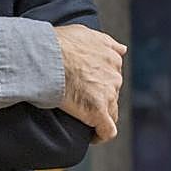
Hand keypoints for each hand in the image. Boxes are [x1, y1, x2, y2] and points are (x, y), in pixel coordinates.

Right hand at [53, 24, 125, 143]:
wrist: (48, 57)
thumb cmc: (59, 43)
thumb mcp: (87, 33)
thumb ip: (107, 43)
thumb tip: (123, 49)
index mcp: (112, 58)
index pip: (112, 76)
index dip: (101, 83)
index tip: (88, 87)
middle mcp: (114, 76)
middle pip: (112, 94)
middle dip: (100, 98)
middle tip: (79, 100)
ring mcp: (108, 95)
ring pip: (111, 112)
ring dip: (100, 116)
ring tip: (83, 118)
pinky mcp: (98, 112)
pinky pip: (107, 131)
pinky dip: (101, 135)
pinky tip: (91, 137)